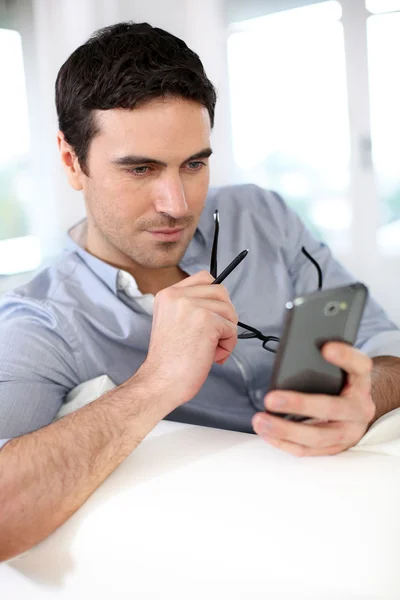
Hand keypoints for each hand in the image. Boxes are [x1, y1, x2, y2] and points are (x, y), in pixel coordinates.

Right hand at [139, 271, 237, 408]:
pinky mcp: (207, 320)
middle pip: (221, 292)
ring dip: (226, 333)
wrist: (160, 381)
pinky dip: (227, 345)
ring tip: (209, 350)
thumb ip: (190, 307)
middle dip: (224, 315)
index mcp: (167, 294)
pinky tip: (211, 356)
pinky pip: (232, 329)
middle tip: (212, 337)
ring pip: (229, 311)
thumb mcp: (171, 321)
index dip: (214, 298)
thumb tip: (220, 303)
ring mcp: (192, 306)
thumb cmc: (168, 360)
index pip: (204, 278)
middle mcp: (178, 295)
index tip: (212, 317)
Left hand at [252, 342, 375, 456]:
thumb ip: (321, 363)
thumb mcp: (340, 370)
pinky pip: (308, 450)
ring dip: (284, 430)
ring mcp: (349, 432)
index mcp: (361, 382)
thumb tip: (289, 360)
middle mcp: (360, 408)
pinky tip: (267, 434)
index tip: (326, 348)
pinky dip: (285, 443)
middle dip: (299, 405)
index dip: (345, 356)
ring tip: (260, 420)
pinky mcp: (336, 448)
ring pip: (317, 436)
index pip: (360, 366)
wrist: (357, 408)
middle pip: (331, 408)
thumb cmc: (341, 384)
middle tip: (271, 399)